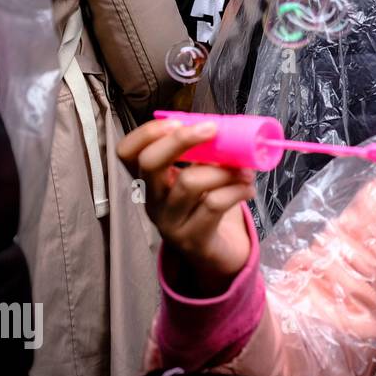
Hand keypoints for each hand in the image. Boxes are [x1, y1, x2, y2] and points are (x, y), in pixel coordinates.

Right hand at [117, 118, 254, 294]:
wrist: (218, 254)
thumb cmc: (209, 206)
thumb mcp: (200, 177)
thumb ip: (203, 155)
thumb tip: (223, 126)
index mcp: (151, 181)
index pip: (127, 153)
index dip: (146, 133)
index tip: (178, 121)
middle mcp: (153, 201)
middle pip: (150, 163)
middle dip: (181, 140)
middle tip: (212, 129)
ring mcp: (170, 222)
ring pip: (190, 183)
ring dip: (223, 169)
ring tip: (245, 171)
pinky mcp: (193, 239)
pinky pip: (214, 204)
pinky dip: (237, 190)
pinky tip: (248, 189)